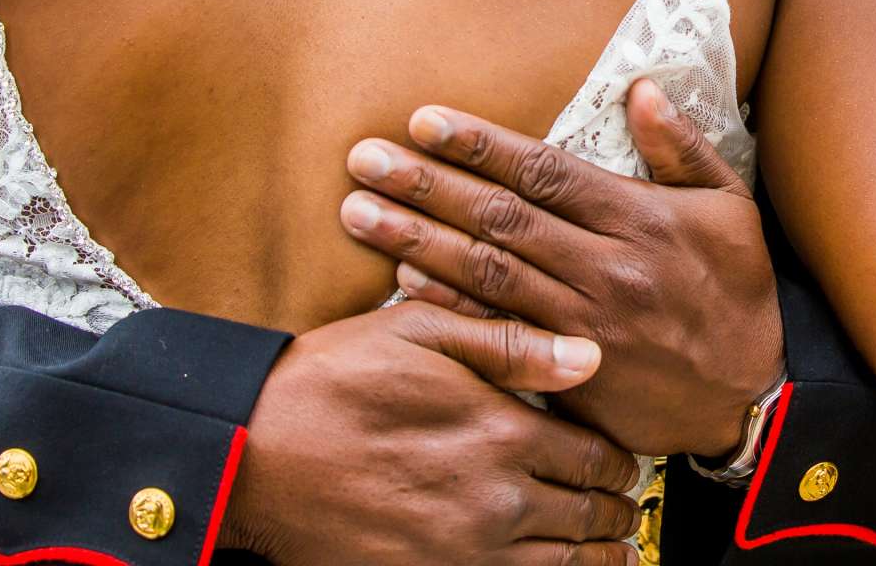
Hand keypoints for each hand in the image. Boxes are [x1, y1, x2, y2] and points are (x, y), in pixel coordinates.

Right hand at [223, 301, 641, 565]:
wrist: (252, 451)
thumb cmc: (329, 382)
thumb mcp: (423, 332)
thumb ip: (513, 345)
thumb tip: (587, 355)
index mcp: (502, 435)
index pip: (597, 457)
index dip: (618, 461)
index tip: (621, 460)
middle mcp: (495, 503)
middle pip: (588, 517)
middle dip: (612, 510)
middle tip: (622, 506)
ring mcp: (463, 553)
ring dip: (594, 557)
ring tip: (611, 551)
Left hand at [341, 77, 782, 457]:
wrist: (753, 397)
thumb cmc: (739, 291)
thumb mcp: (729, 207)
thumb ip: (682, 148)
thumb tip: (641, 89)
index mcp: (639, 217)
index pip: (543, 170)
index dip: (479, 145)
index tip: (423, 121)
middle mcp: (606, 266)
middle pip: (500, 218)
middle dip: (427, 185)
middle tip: (364, 159)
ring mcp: (583, 323)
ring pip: (487, 274)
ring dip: (417, 239)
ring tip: (359, 212)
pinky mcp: (569, 370)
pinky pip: (496, 334)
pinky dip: (446, 309)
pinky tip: (398, 284)